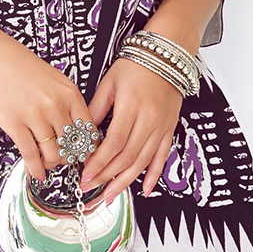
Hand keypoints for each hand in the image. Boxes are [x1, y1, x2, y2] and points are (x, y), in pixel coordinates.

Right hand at [0, 21, 92, 181]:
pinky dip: (34, 168)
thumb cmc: (19, 64)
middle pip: (72, 146)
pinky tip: (35, 172)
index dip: (88, 148)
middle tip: (63, 162)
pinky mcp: (14, 123)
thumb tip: (73, 130)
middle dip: (68, 158)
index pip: (89, 130)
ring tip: (47, 164)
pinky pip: (30, 154)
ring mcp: (35, 114)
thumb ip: (66, 101)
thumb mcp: (53, 78)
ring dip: (51, 165)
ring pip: (53, 154)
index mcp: (69, 92)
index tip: (83, 155)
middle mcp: (55, 104)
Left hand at [81, 56, 182, 202]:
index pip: (114, 143)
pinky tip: (144, 189)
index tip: (85, 174)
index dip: (99, 163)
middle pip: (127, 157)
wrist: (165, 56)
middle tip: (90, 188)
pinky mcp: (169, 129)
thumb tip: (83, 132)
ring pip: (143, 162)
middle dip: (106, 176)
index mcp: (131, 107)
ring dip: (125, 182)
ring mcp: (161, 127)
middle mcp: (149, 119)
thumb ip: (96, 108)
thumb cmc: (137, 64)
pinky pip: (163, 157)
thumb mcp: (109, 82)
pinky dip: (154, 175)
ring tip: (110, 195)